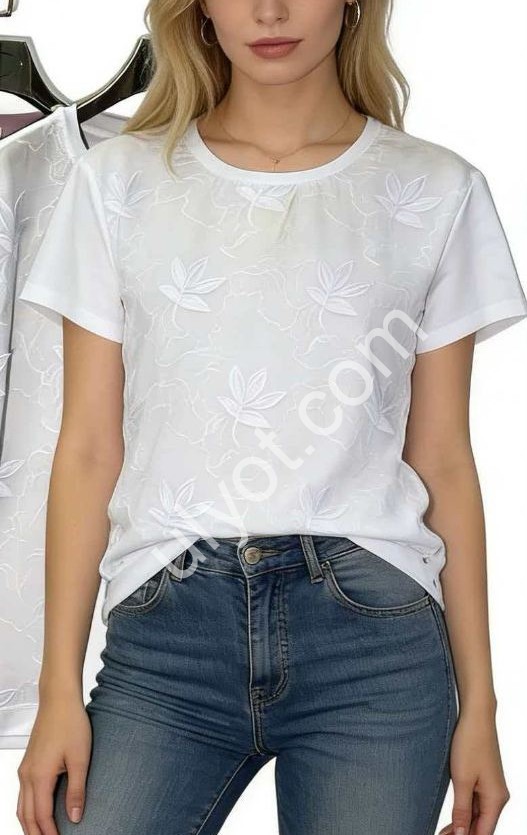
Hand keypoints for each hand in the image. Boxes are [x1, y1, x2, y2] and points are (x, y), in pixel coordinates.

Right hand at [17, 693, 91, 832]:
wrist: (59, 699)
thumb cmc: (70, 722)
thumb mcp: (80, 758)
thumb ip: (77, 790)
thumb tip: (74, 817)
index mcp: (39, 776)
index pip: (41, 817)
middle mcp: (27, 775)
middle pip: (26, 816)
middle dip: (36, 834)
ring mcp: (25, 769)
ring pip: (22, 807)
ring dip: (30, 824)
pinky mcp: (28, 763)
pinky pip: (23, 795)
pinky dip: (28, 810)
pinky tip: (38, 812)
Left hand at [438, 708, 509, 834]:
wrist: (476, 716)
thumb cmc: (470, 743)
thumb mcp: (462, 780)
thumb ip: (462, 810)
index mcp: (496, 800)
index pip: (483, 833)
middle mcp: (497, 797)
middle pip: (481, 827)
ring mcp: (491, 789)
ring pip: (478, 817)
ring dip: (462, 826)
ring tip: (443, 833)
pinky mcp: (484, 781)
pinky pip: (476, 804)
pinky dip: (464, 813)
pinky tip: (452, 820)